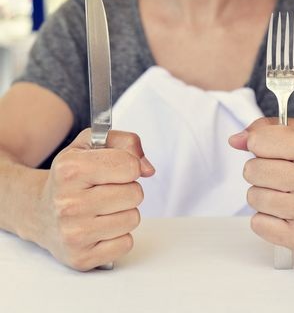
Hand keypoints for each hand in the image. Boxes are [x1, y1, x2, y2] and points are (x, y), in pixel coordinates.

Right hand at [34, 129, 153, 270]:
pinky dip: (118, 236)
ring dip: (123, 213)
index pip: (130, 166)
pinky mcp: (81, 257)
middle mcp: (68, 203)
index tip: (114, 170)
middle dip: (127, 190)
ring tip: (101, 210)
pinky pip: (126, 243)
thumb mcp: (91, 145)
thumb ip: (126, 142)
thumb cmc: (72, 178)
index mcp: (69, 169)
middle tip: (105, 192)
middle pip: (135, 194)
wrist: (38, 211)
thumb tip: (148, 169)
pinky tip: (99, 229)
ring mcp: (73, 233)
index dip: (129, 166)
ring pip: (133, 219)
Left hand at [229, 117, 293, 252]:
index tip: (273, 153)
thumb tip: (236, 140)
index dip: (259, 146)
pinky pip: (258, 223)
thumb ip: (267, 130)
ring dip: (263, 198)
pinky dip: (267, 220)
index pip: (259, 140)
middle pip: (252, 170)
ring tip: (285, 198)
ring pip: (254, 197)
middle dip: (261, 173)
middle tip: (282, 179)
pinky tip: (286, 216)